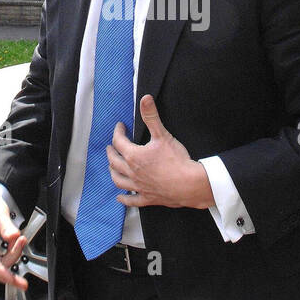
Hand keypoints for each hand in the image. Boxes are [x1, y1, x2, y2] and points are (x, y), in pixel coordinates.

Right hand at [0, 192, 27, 290]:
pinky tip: (17, 244)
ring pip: (0, 265)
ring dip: (13, 256)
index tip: (12, 279)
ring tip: (21, 240)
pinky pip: (2, 260)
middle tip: (23, 260)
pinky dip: (12, 254)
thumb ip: (6, 225)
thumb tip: (13, 237)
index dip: (1, 272)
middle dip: (11, 266)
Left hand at [110, 95, 214, 209]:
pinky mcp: (147, 198)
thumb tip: (145, 99)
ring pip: (119, 180)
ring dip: (113, 173)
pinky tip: (120, 198)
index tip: (120, 126)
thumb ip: (151, 116)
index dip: (118, 132)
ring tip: (112, 167)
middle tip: (111, 146)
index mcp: (134, 156)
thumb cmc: (176, 160)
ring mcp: (139, 186)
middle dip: (111, 152)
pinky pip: (132, 200)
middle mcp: (132, 172)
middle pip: (114, 161)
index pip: (119, 142)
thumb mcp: (163, 135)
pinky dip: (124, 199)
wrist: (189, 184)